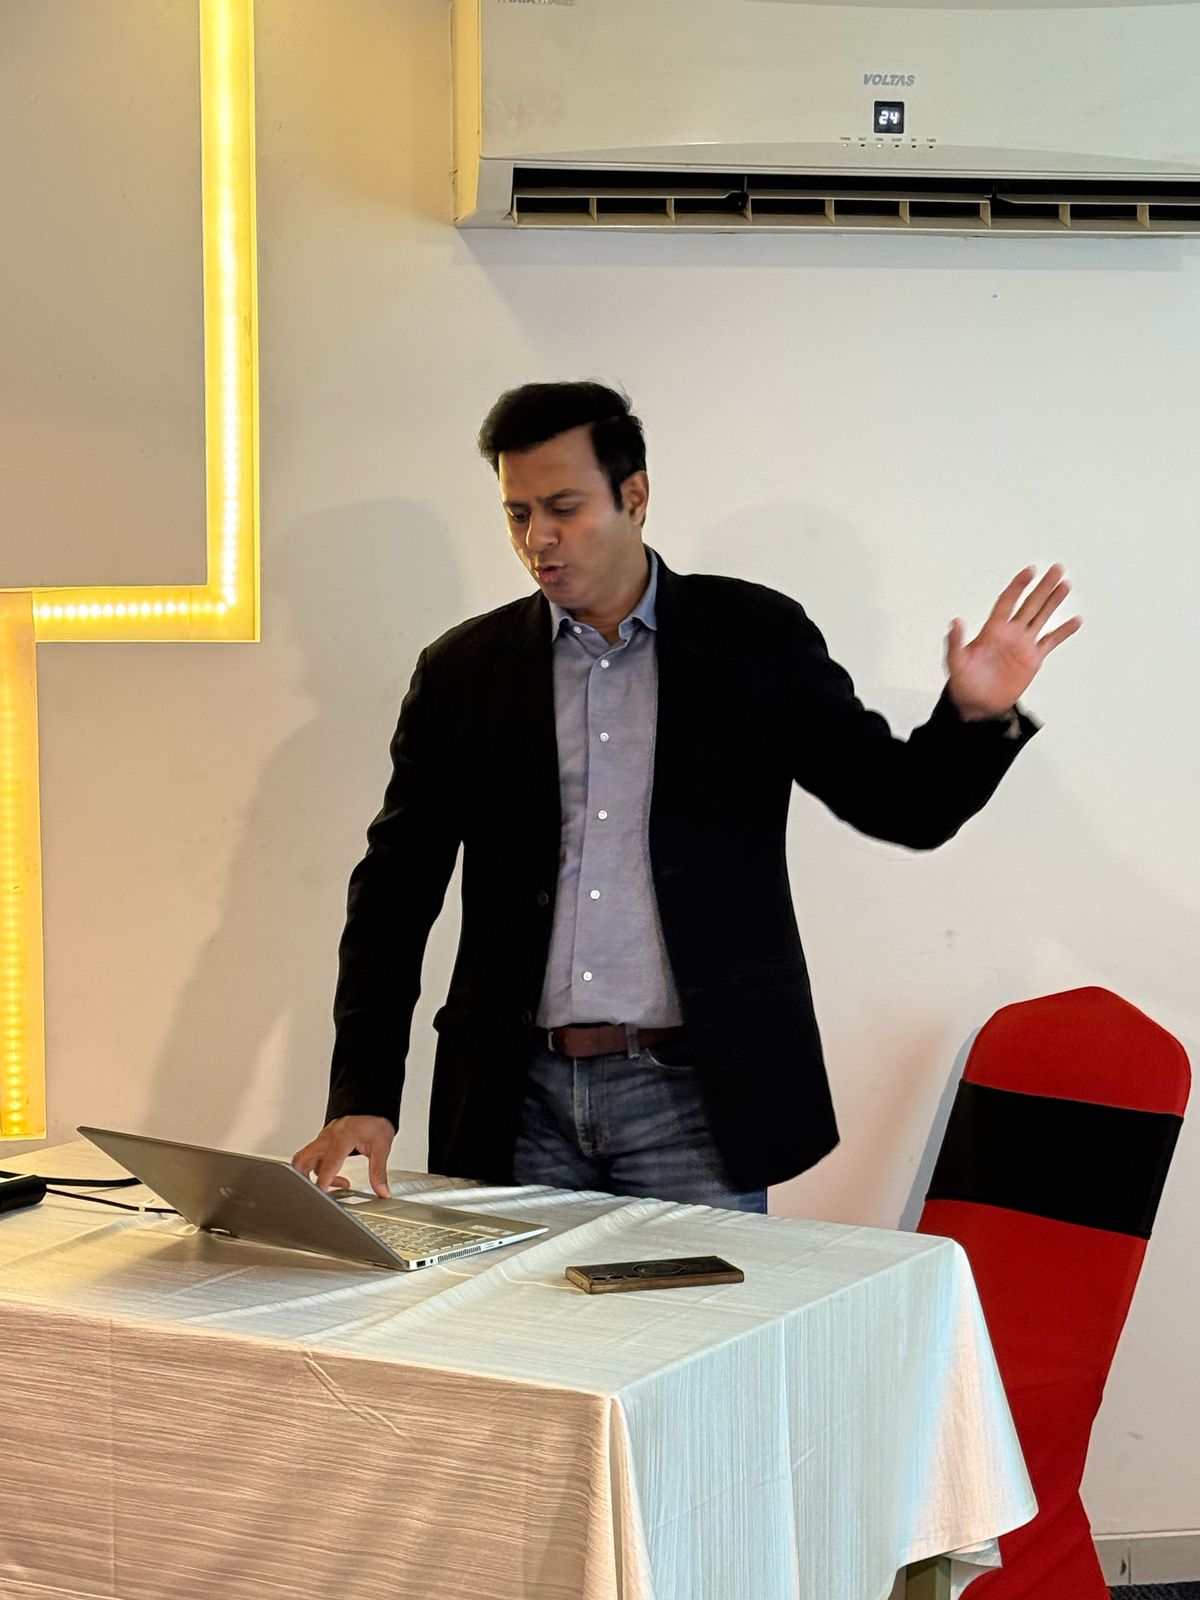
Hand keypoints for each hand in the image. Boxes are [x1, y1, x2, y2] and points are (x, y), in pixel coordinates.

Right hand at [291, 1115, 395, 1197]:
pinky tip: (334, 1175)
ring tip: (332, 1185)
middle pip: (302, 1160)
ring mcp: (323, 1139)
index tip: (322, 1194)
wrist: (371, 1105)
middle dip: (303, 1179)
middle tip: (315, 1193)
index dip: (324, 1181)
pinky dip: (319, 1169)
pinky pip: (314, 1157)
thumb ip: (378, 1172)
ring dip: (313, 1175)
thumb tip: (382, 1191)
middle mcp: (327, 1138)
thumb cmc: (374, 1121)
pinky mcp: (323, 1141)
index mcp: (341, 1138)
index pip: (328, 1163)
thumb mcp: (381, 1147)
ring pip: (305, 1159)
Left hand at [946, 564, 1081, 719]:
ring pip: (1041, 617)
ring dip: (1054, 602)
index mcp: (992, 630)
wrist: (977, 705)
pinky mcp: (1032, 659)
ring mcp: (1023, 645)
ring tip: (1065, 585)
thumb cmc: (963, 683)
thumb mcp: (955, 662)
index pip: (1007, 602)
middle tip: (1057, 569)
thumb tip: (955, 621)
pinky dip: (1063, 632)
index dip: (1018, 586)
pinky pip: (1050, 641)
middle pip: (1030, 604)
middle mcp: (1010, 633)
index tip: (1030, 571)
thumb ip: (955, 642)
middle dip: (1043, 587)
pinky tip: (1075, 620)